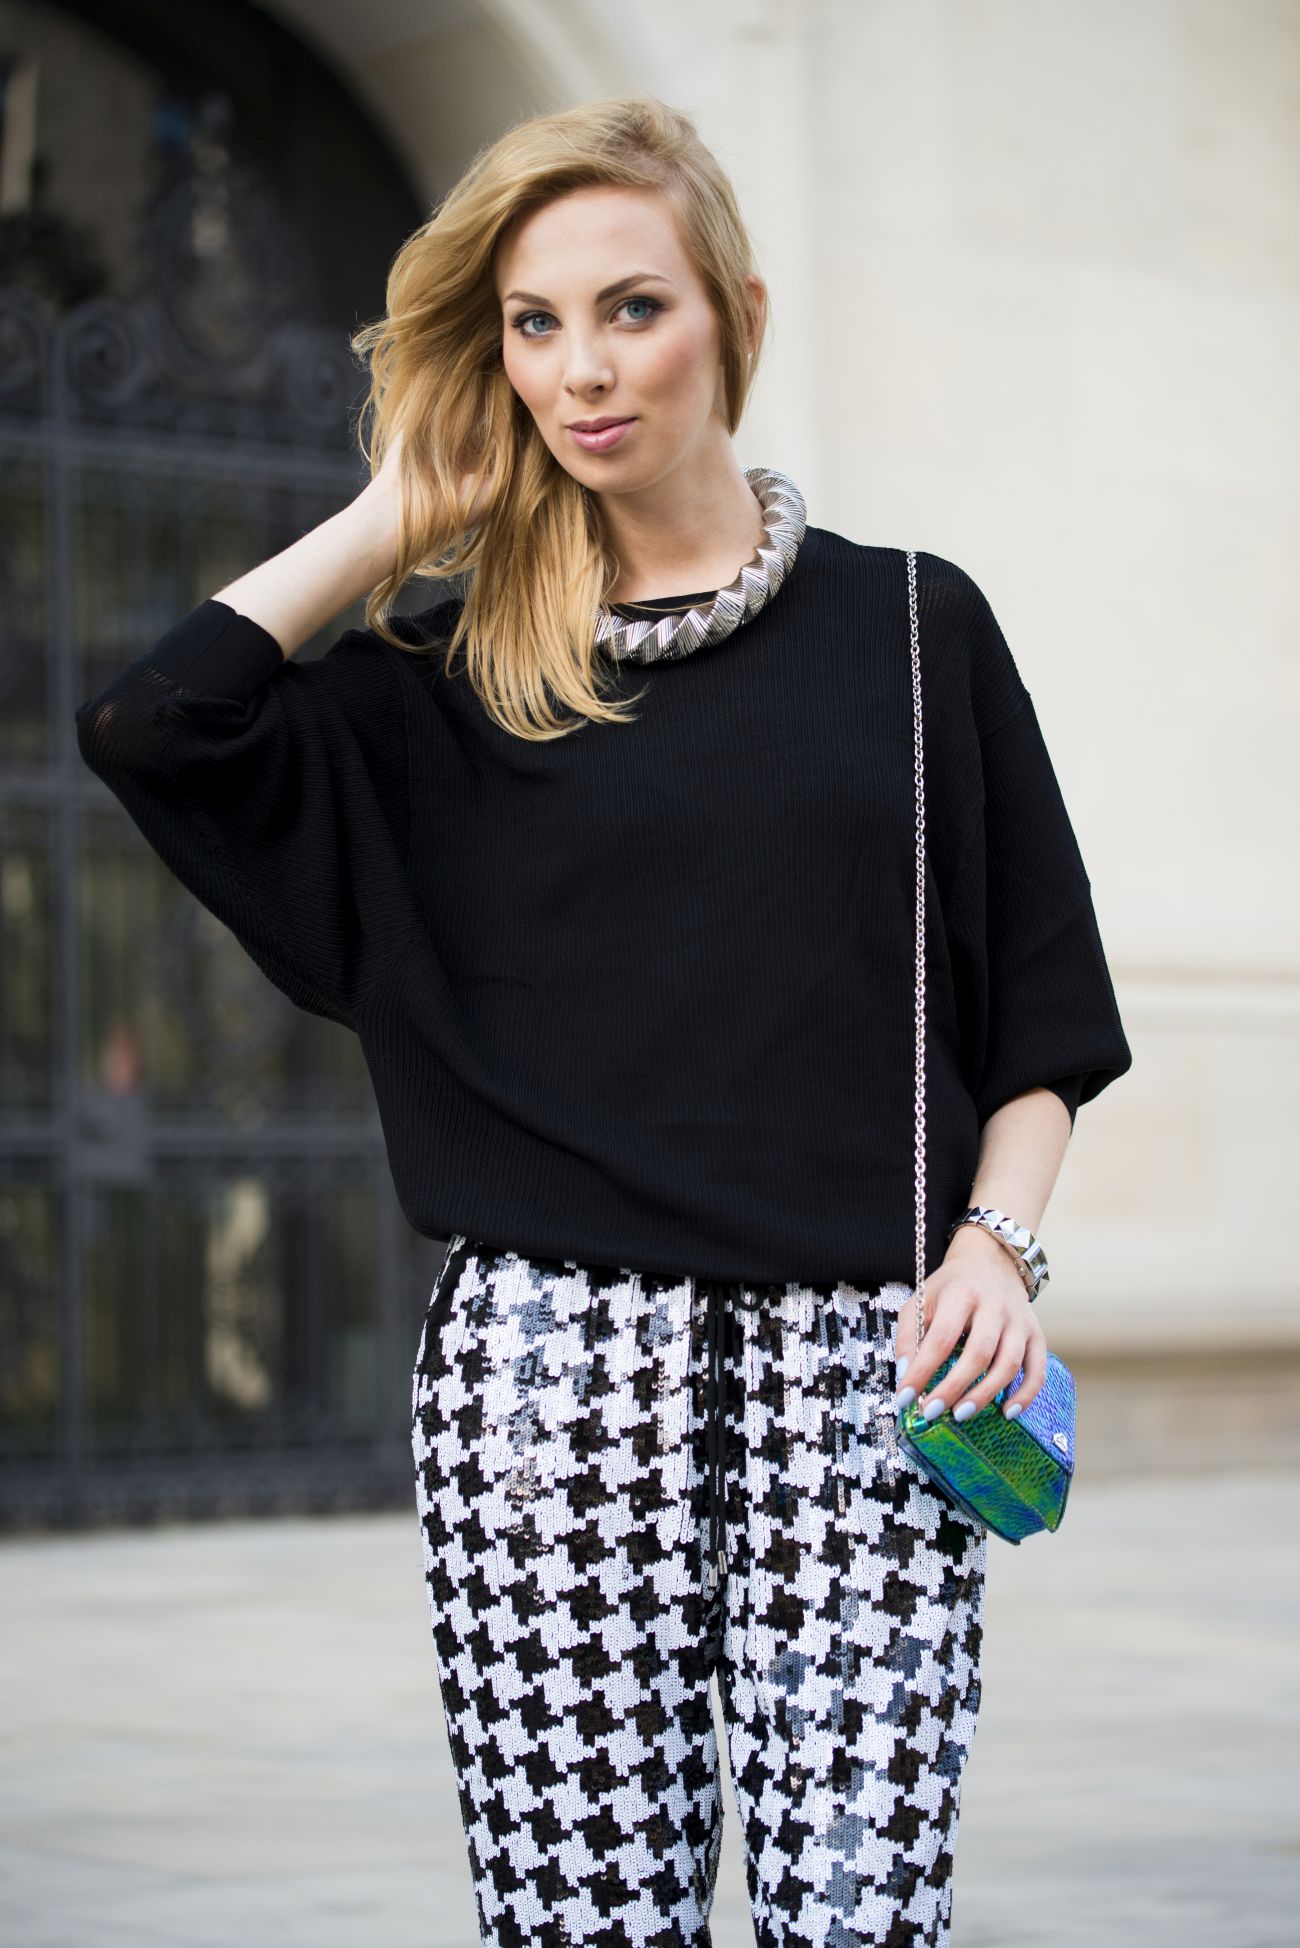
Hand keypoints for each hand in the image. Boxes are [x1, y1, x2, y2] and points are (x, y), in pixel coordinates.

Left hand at [892, 1224, 1046, 1422]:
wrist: (990, 1262)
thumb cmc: (951, 1288)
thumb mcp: (922, 1300)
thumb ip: (910, 1335)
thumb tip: (906, 1376)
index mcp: (962, 1295)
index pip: (941, 1338)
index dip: (922, 1370)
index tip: (905, 1397)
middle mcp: (995, 1307)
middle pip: (978, 1354)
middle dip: (954, 1387)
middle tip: (932, 1412)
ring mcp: (1019, 1322)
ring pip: (1008, 1364)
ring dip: (985, 1394)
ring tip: (960, 1415)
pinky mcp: (1037, 1334)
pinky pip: (1037, 1370)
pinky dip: (1025, 1395)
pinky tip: (1007, 1412)